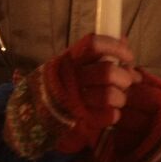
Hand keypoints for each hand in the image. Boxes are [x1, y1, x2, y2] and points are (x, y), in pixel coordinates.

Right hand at [3, 34, 141, 159]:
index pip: (94, 44)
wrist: (32, 115)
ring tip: (118, 98)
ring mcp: (74, 100)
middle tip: (126, 81)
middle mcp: (70, 77)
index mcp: (69, 59)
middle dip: (124, 77)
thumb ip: (96, 54)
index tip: (127, 55)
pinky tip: (109, 112)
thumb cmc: (59, 85)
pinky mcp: (80, 120)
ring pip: (110, 95)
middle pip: (107, 72)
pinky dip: (113, 114)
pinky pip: (109, 115)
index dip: (115, 47)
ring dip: (120, 98)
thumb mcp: (72, 64)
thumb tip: (123, 41)